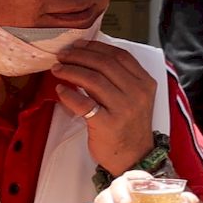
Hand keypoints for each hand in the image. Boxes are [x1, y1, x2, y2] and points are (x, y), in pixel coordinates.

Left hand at [50, 40, 161, 176]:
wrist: (133, 157)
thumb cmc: (128, 126)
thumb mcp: (134, 98)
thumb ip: (120, 79)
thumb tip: (90, 58)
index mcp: (145, 83)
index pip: (120, 56)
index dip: (96, 47)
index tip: (77, 46)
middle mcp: (137, 93)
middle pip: (104, 64)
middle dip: (79, 56)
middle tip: (62, 56)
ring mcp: (123, 109)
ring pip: (93, 80)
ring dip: (70, 71)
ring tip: (57, 70)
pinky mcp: (107, 124)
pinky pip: (83, 104)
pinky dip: (68, 94)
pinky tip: (60, 90)